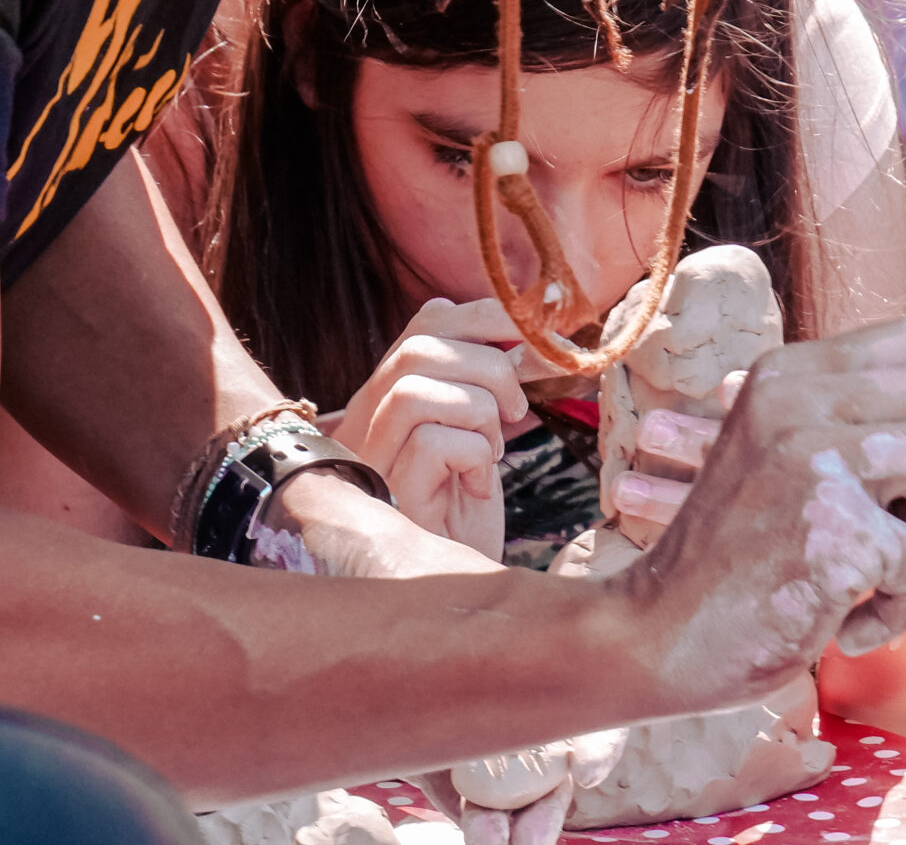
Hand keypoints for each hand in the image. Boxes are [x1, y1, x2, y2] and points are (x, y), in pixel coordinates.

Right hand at [331, 297, 531, 561]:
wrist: (453, 591)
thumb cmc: (465, 510)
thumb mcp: (478, 432)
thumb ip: (487, 383)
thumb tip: (530, 329)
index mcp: (391, 393)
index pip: (426, 322)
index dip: (484, 314)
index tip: (536, 331)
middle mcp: (369, 419)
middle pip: (419, 345)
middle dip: (490, 363)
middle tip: (519, 408)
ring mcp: (371, 456)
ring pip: (416, 388)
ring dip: (479, 411)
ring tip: (493, 450)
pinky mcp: (387, 495)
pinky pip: (431, 441)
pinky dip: (473, 454)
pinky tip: (478, 484)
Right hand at [612, 316, 905, 707]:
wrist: (655, 637)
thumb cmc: (734, 563)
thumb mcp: (781, 458)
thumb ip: (851, 425)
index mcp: (788, 375)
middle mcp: (799, 399)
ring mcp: (814, 459)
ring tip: (893, 582)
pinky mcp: (834, 530)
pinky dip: (899, 609)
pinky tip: (847, 628)